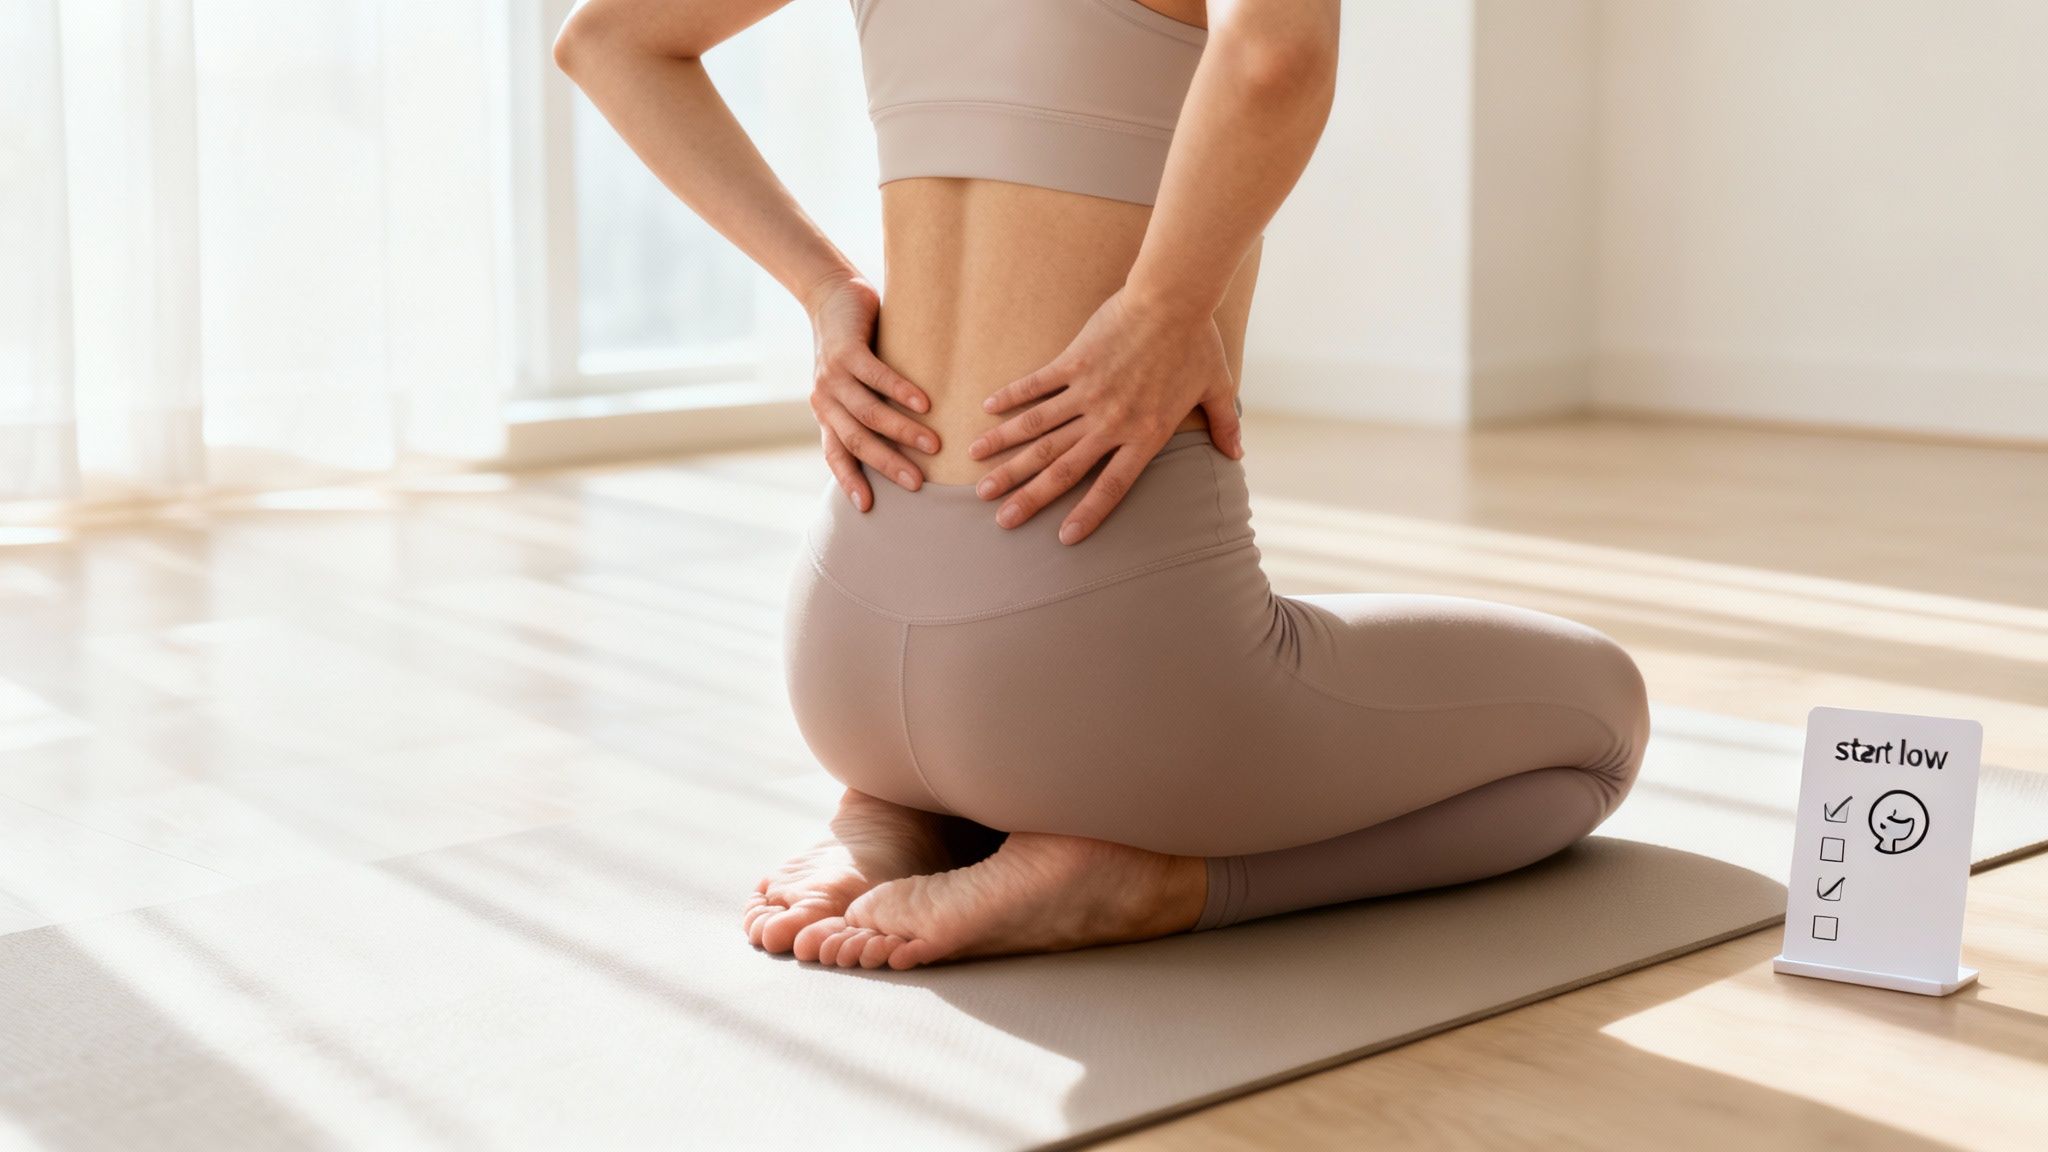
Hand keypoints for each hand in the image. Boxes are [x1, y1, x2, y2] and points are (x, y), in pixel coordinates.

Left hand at [804, 271, 939, 510]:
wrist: (829, 296)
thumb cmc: (851, 344)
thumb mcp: (852, 384)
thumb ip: (869, 409)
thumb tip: (906, 443)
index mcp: (827, 413)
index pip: (836, 454)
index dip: (849, 481)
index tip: (867, 508)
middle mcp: (825, 400)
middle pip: (856, 441)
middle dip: (887, 465)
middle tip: (917, 485)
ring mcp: (833, 376)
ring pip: (868, 413)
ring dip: (901, 432)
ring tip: (933, 445)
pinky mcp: (845, 351)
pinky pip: (875, 376)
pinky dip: (900, 391)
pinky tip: (924, 402)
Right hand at [970, 287, 1242, 543]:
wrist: (1173, 299)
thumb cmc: (1198, 343)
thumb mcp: (1219, 387)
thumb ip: (1225, 425)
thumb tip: (1237, 454)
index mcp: (1145, 434)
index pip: (1112, 486)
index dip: (1088, 514)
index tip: (1062, 538)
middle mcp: (1111, 421)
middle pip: (1062, 468)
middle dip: (1028, 494)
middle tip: (1000, 517)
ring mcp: (1088, 392)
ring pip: (1039, 431)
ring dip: (1006, 452)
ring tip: (978, 470)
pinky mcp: (1074, 362)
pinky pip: (1036, 385)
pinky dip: (1011, 398)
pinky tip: (987, 411)